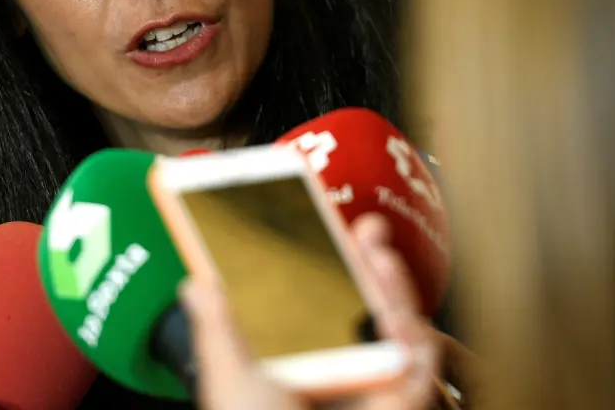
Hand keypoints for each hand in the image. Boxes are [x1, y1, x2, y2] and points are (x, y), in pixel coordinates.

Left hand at [181, 214, 440, 409]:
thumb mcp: (230, 380)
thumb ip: (219, 328)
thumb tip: (196, 279)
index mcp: (300, 369)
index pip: (312, 306)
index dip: (315, 263)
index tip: (308, 225)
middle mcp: (341, 378)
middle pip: (359, 307)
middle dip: (360, 261)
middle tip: (349, 222)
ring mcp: (375, 390)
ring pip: (395, 326)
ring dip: (390, 279)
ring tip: (372, 240)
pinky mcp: (403, 402)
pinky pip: (418, 359)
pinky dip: (412, 323)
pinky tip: (394, 290)